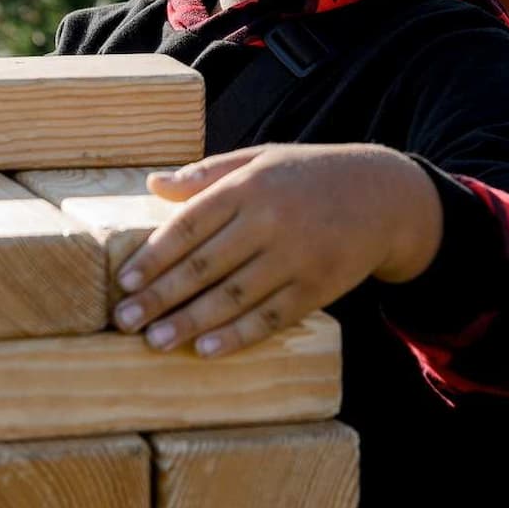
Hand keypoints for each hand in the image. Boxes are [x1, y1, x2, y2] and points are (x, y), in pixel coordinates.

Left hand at [112, 144, 442, 357]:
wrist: (384, 195)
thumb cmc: (309, 176)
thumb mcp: (260, 159)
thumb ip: (206, 174)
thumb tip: (153, 183)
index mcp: (249, 185)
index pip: (190, 224)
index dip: (154, 256)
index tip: (124, 282)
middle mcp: (270, 221)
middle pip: (204, 265)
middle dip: (160, 296)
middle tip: (124, 321)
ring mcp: (296, 256)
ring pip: (234, 297)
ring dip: (190, 322)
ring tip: (155, 340)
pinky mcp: (318, 287)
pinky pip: (271, 317)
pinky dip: (238, 336)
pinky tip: (206, 349)